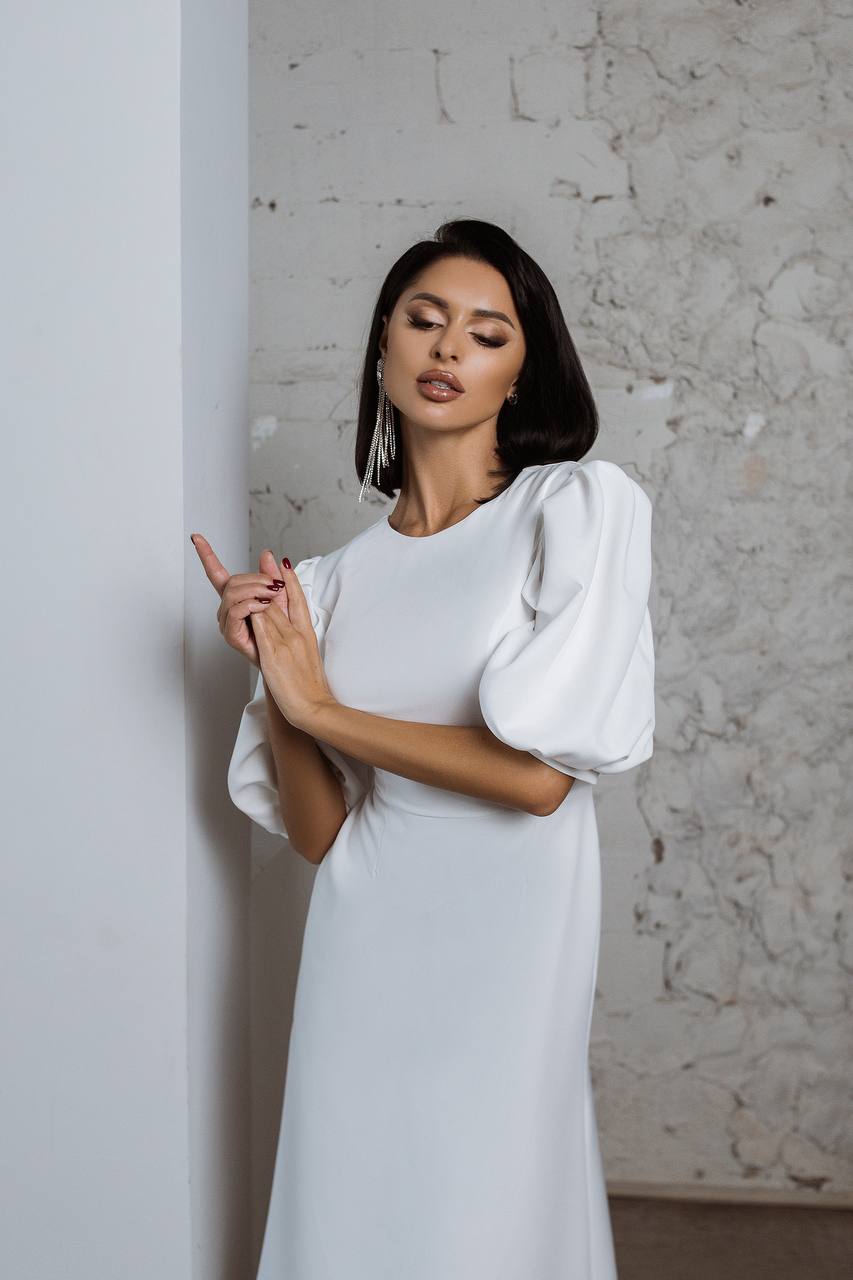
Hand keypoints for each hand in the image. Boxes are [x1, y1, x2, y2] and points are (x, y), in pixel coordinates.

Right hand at [191, 533, 286, 667]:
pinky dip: (251, 604)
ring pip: (233, 594)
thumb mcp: (282, 597)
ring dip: (256, 590)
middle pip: (233, 581)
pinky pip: (235, 610)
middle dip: (256, 579)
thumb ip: (271, 576)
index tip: (196, 537)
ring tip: (273, 596)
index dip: (206, 555)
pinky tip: (264, 606)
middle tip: (276, 586)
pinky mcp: (231, 635)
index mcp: (237, 597)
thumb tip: (266, 553)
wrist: (287, 661)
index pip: (217, 573)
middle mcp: (227, 608)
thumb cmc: (284, 632)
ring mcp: (227, 622)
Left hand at [250, 561, 337, 732]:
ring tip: (248, 582)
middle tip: (263, 561)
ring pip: (268, 609)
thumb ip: (293, 634)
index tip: (281, 561)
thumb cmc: (306, 684)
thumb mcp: (304, 653)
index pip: (299, 599)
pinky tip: (249, 602)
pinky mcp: (274, 654)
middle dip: (267, 580)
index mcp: (306, 633)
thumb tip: (283, 614)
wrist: (313, 707)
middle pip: (279, 600)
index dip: (290, 578)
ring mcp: (286, 642)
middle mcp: (297, 633)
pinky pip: (262, 627)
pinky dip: (255, 613)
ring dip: (256, 595)